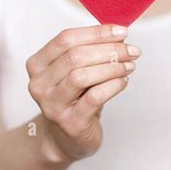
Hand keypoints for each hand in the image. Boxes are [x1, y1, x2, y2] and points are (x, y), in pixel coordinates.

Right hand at [26, 24, 140, 162]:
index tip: (122, 31)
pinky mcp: (69, 123)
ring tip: (130, 65)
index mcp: (37, 64)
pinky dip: (113, 85)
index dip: (96, 32)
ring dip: (112, 67)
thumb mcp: (75, 71)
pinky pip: (94, 97)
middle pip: (75, 56)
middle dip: (109, 50)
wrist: (67, 138)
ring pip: (82, 76)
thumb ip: (90, 50)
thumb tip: (119, 33)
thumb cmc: (75, 97)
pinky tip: (123, 81)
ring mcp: (52, 105)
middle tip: (132, 50)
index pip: (65, 39)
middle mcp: (39, 84)